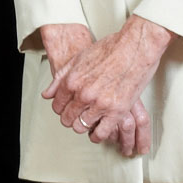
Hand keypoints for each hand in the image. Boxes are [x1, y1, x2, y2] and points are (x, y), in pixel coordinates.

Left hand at [44, 16, 171, 156]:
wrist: (135, 47)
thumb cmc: (110, 49)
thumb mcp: (78, 59)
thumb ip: (60, 78)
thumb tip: (47, 94)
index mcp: (72, 81)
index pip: (57, 105)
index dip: (61, 109)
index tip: (66, 110)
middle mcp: (83, 94)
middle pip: (67, 118)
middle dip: (70, 119)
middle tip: (76, 118)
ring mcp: (100, 103)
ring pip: (81, 127)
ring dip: (84, 126)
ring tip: (89, 123)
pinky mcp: (117, 110)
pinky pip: (102, 132)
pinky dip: (98, 135)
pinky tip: (99, 132)